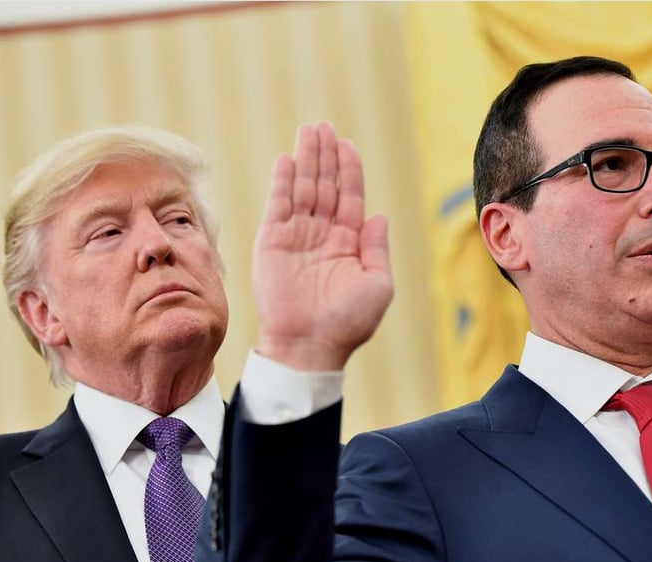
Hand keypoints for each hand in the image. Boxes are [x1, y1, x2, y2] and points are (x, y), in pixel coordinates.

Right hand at [252, 122, 393, 369]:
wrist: (309, 346)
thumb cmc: (347, 322)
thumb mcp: (377, 285)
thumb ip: (377, 248)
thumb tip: (379, 215)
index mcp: (348, 243)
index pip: (349, 197)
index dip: (349, 170)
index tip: (347, 144)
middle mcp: (321, 235)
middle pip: (325, 185)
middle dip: (326, 156)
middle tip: (324, 126)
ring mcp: (296, 237)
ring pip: (302, 188)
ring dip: (306, 159)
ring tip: (309, 131)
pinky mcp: (272, 242)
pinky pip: (278, 205)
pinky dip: (282, 181)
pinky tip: (287, 159)